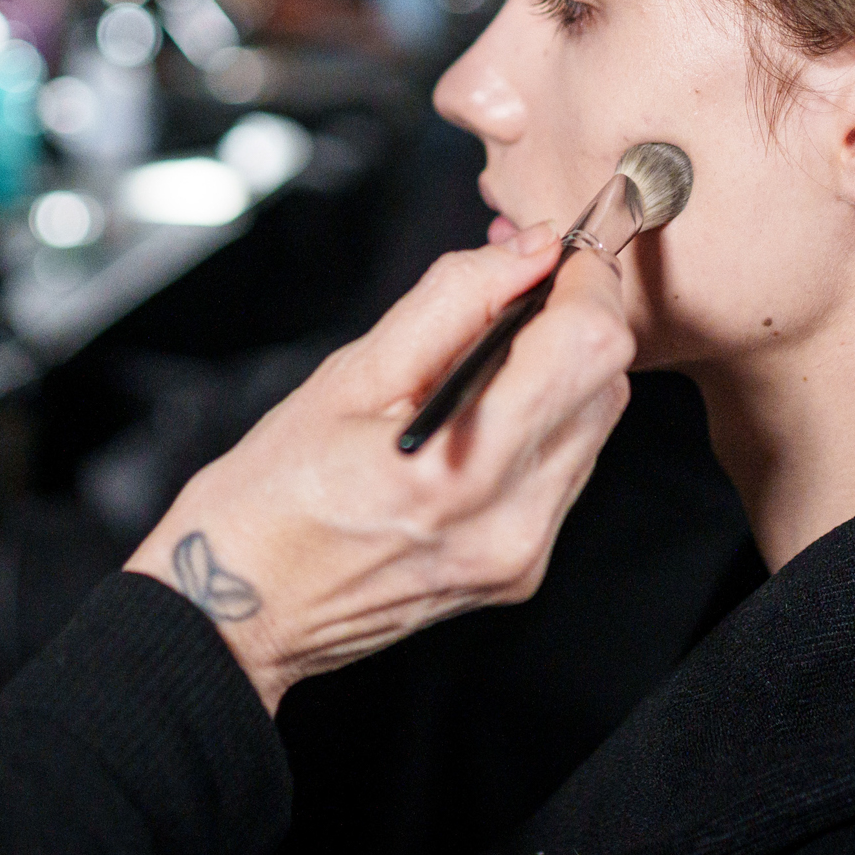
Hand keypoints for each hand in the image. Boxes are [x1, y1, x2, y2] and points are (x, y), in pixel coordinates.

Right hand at [123, 223, 635, 711]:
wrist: (244, 605)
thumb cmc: (274, 492)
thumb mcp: (350, 373)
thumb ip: (454, 299)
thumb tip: (534, 250)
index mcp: (464, 466)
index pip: (589, 346)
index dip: (583, 282)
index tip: (549, 259)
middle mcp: (512, 520)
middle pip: (609, 383)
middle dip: (571, 323)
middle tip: (504, 302)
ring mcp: (524, 554)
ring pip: (598, 424)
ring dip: (560, 373)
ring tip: (476, 368)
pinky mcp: (523, 570)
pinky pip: (569, 469)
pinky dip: (542, 424)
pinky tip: (478, 422)